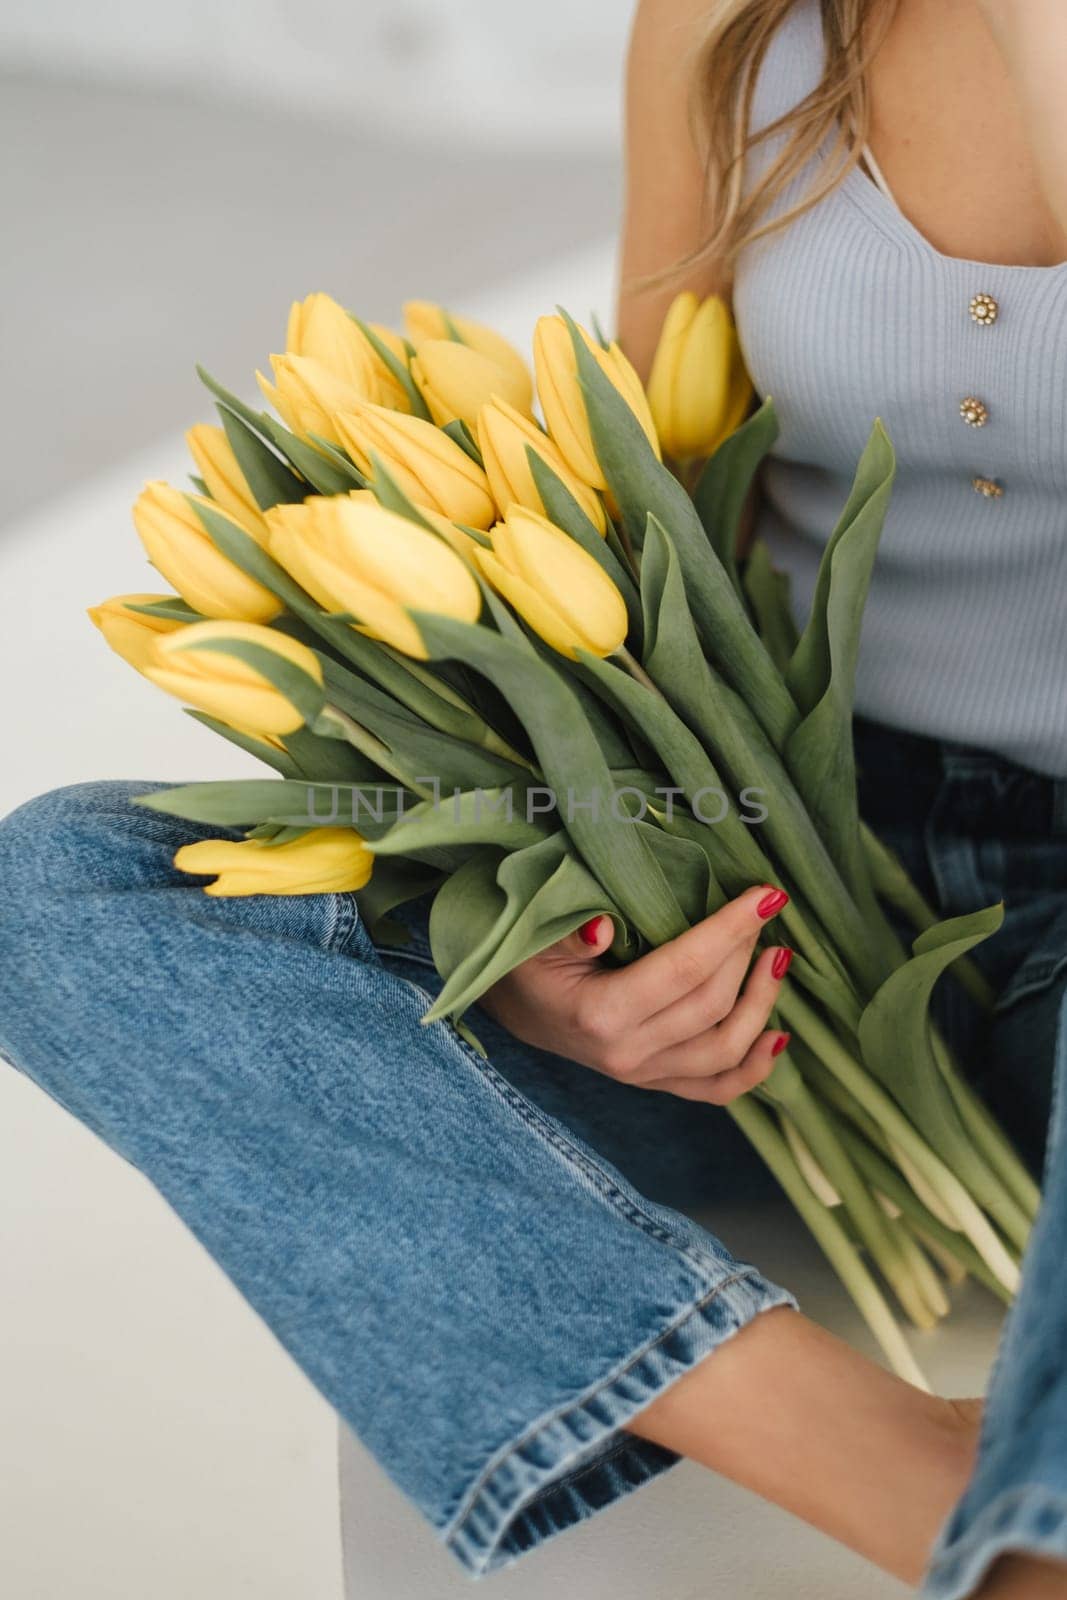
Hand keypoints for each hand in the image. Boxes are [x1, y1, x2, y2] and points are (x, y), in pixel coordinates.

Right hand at [478, 884, 791, 1103]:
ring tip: (778, 958)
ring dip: (762, 1003)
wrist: (514, 1007)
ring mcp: (644, 1075)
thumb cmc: (525, 963)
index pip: (685, 969)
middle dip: (748, 952)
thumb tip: (604, 927)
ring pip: (725, 1051)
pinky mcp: (655, 1083)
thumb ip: (571, 935)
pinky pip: (716, 1090)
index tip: (766, 893)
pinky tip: (778, 1037)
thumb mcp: (535, 940)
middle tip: (765, 907)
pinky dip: (754, 1068)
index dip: (731, 930)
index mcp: (601, 1014)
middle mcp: (628, 1054)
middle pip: (712, 1006)